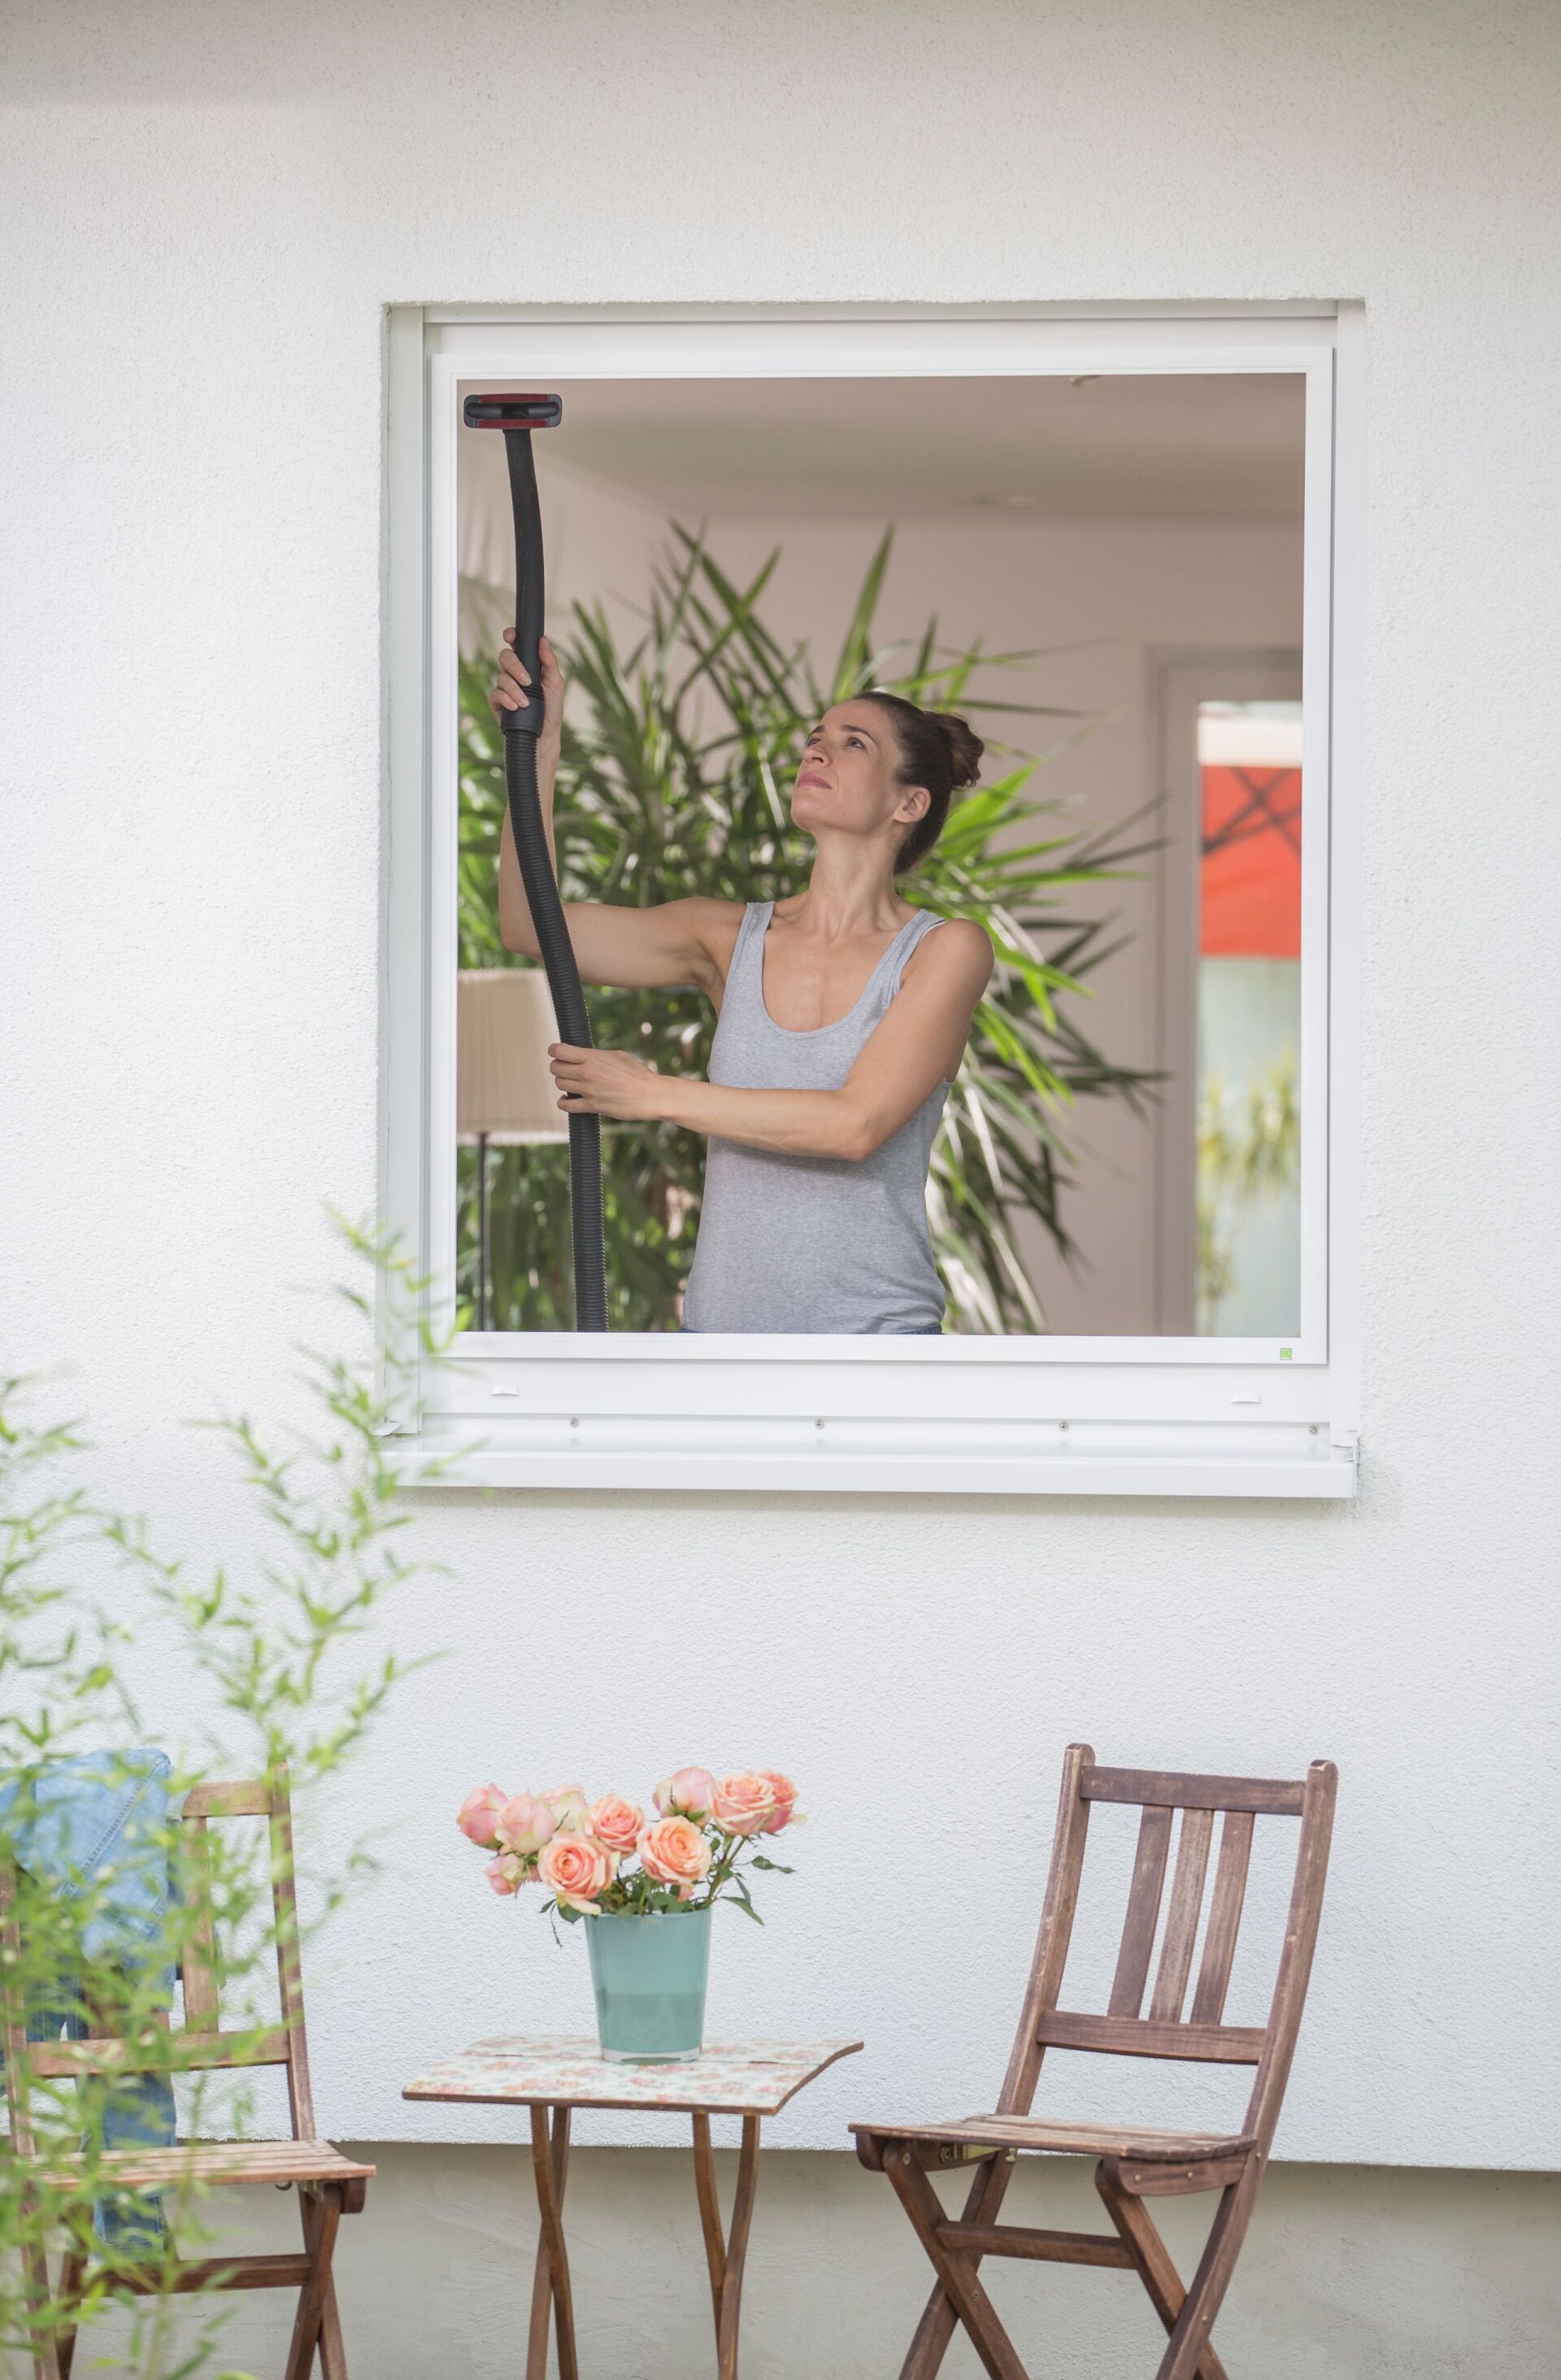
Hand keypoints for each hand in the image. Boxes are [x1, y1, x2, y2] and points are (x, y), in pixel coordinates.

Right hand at [491, 631, 563, 743]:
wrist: (545, 734)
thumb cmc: (552, 708)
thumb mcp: (556, 683)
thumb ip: (549, 662)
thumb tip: (543, 640)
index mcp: (527, 664)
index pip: (516, 645)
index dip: (510, 636)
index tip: (510, 636)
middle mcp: (513, 673)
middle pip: (504, 657)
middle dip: (515, 666)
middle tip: (527, 681)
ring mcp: (504, 687)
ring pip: (501, 677)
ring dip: (514, 690)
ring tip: (526, 703)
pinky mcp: (496, 701)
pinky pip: (495, 693)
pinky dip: (506, 699)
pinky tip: (515, 707)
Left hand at [549, 1044, 666, 1121]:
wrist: (650, 1095)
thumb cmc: (638, 1074)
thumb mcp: (618, 1056)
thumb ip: (598, 1055)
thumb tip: (585, 1055)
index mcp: (593, 1057)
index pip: (560, 1051)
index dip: (554, 1050)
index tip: (556, 1052)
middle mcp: (587, 1073)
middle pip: (556, 1068)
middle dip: (558, 1067)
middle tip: (565, 1069)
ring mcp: (588, 1090)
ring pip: (560, 1084)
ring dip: (563, 1083)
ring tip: (571, 1083)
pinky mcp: (592, 1106)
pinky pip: (567, 1106)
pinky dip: (563, 1102)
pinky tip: (567, 1100)